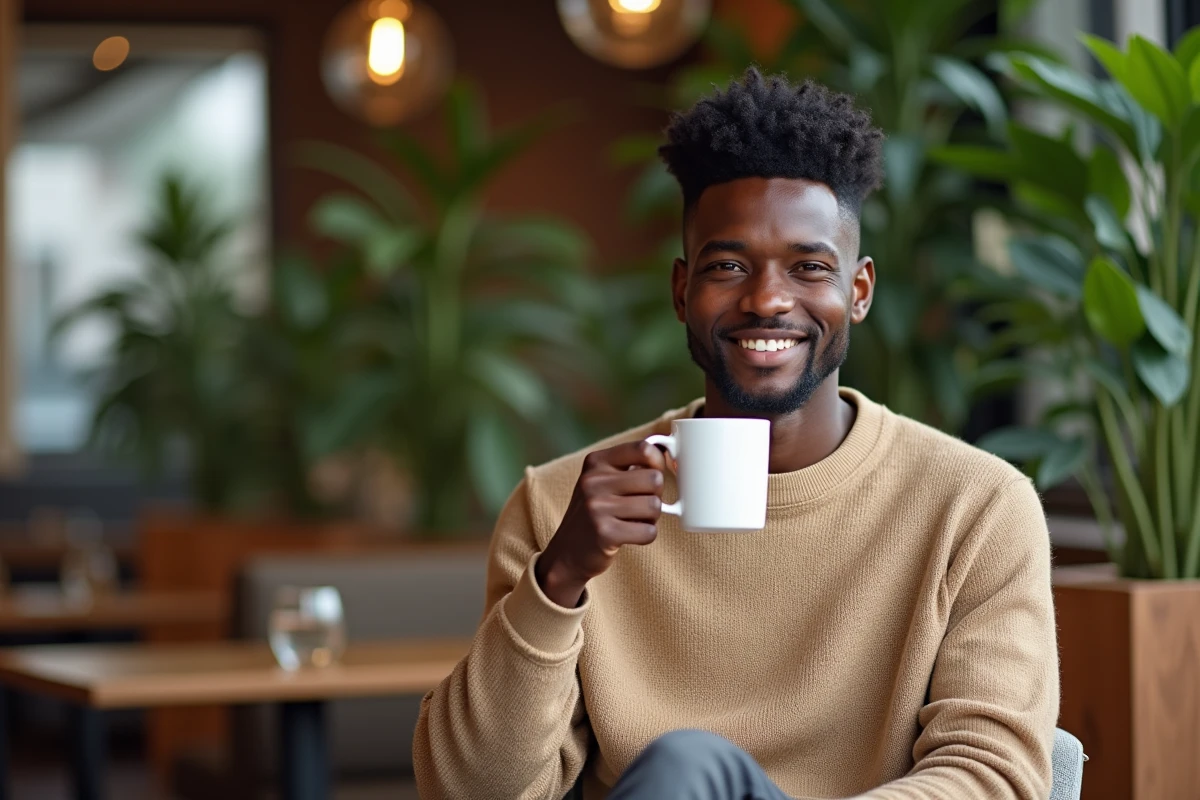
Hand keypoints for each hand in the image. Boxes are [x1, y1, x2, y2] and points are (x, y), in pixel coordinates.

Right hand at [535, 440, 666, 607]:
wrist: (567, 553)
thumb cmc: (596, 512)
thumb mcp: (603, 480)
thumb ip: (632, 464)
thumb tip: (667, 451)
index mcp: (596, 462)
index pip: (643, 448)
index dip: (658, 462)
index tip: (652, 475)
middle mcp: (593, 481)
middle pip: (655, 479)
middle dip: (655, 495)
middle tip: (639, 505)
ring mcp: (597, 507)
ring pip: (654, 506)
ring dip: (651, 518)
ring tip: (632, 520)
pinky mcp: (605, 533)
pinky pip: (649, 531)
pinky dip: (646, 536)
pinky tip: (629, 535)